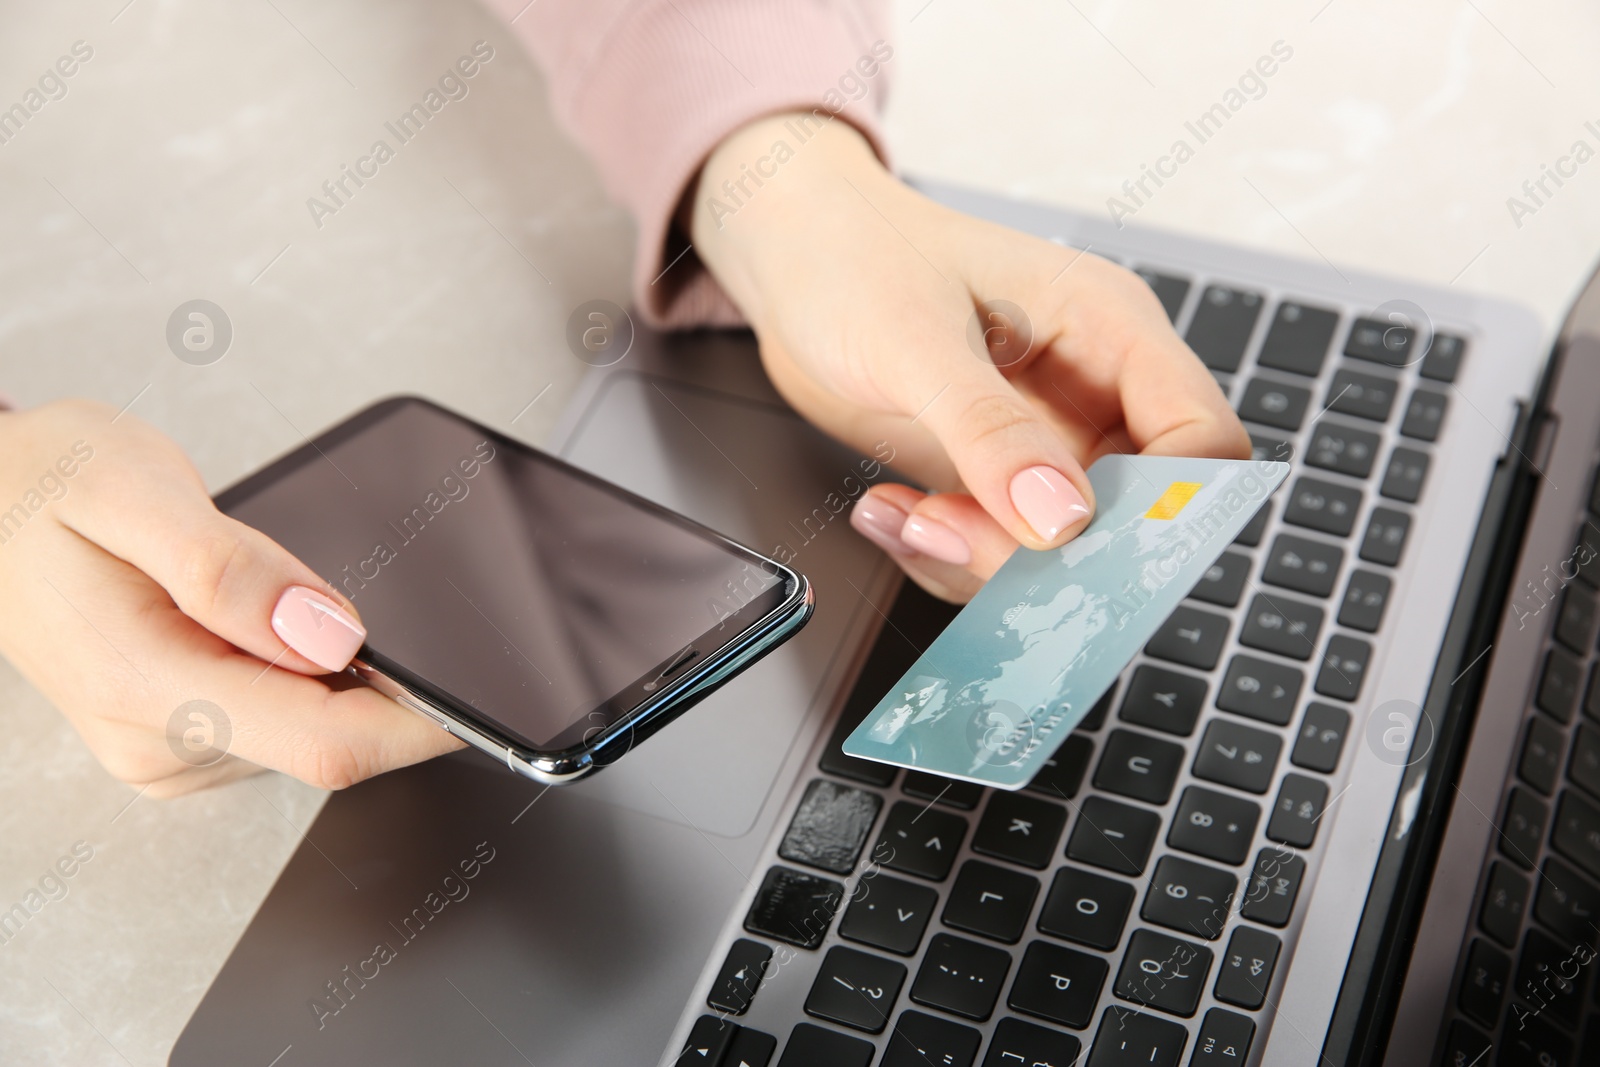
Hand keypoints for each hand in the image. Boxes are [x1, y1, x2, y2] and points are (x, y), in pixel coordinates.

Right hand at [0, 400, 460, 795]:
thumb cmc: (42, 488)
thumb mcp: (133, 490)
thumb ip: (230, 568)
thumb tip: (329, 632)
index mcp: (148, 686)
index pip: (326, 744)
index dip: (421, 725)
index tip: (481, 693)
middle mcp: (161, 742)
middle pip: (332, 744)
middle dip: (386, 689)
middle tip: (383, 607)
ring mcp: (169, 750)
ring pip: (312, 733)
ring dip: (339, 676)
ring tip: (290, 597)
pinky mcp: (180, 741)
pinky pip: (281, 723)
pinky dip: (307, 678)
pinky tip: (273, 623)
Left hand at [690, 114, 1248, 600]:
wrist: (788, 257)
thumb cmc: (854, 255)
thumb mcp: (914, 339)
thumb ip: (990, 430)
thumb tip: (1064, 517)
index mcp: (1110, 328)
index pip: (1202, 439)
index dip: (1165, 507)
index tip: (1079, 538)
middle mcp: (1091, 390)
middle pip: (1134, 516)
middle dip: (1050, 550)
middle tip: (957, 533)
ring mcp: (1043, 441)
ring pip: (1062, 550)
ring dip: (983, 559)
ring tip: (910, 519)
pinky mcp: (991, 477)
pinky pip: (999, 551)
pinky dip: (945, 554)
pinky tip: (894, 512)